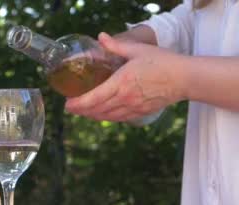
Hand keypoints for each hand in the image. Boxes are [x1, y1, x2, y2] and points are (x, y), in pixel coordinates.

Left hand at [64, 32, 186, 121]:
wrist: (185, 78)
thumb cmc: (162, 61)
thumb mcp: (137, 50)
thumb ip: (116, 46)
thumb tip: (101, 37)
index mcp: (121, 83)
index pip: (93, 98)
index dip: (78, 104)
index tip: (67, 104)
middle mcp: (125, 98)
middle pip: (96, 110)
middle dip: (80, 111)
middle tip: (70, 107)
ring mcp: (133, 108)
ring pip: (106, 116)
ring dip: (92, 115)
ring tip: (83, 111)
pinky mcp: (140, 113)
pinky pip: (118, 119)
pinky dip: (106, 117)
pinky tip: (101, 114)